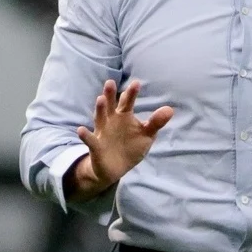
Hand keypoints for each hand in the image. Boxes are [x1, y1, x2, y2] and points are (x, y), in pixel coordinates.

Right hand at [69, 79, 171, 201]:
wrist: (115, 168)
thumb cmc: (131, 146)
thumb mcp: (146, 135)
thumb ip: (156, 123)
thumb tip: (170, 109)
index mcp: (124, 116)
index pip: (127, 102)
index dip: (131, 93)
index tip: (136, 83)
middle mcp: (111, 120)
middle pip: (111, 106)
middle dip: (110, 95)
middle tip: (111, 83)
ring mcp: (102, 132)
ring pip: (100, 118)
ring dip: (100, 110)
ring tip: (100, 99)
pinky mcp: (96, 146)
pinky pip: (90, 140)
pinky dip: (85, 135)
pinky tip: (81, 130)